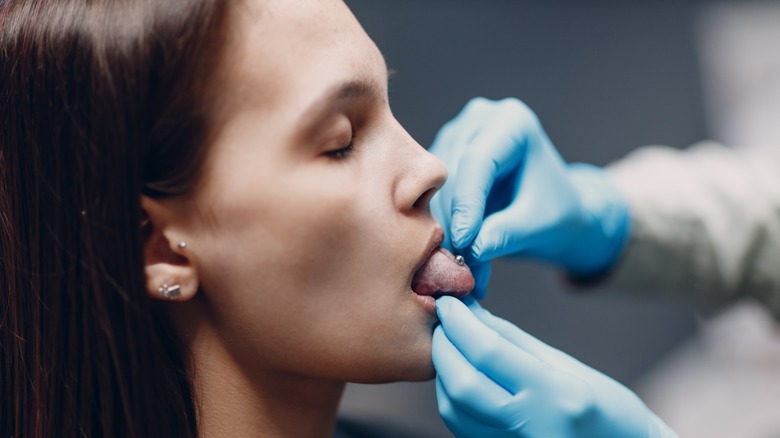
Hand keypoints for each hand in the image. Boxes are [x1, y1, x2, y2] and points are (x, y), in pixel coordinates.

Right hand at [430, 97, 629, 295]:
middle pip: (453, 173)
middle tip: (461, 267)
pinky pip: (430, 195)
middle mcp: (480, 120)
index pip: (479, 160)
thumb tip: (473, 250)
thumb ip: (507, 233)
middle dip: (455, 222)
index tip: (464, 242)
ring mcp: (457, 135)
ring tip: (460, 267)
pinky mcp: (442, 158)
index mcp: (513, 122)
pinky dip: (441, 227)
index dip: (467, 202)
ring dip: (444, 229)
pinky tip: (452, 254)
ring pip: (436, 186)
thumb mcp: (539, 225)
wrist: (553, 212)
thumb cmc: (556, 212)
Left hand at [432, 296, 677, 437]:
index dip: (459, 323)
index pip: (489, 353)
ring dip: (443, 373)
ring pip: (453, 409)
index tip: (446, 303)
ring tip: (449, 345)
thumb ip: (509, 338)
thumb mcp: (562, 363)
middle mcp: (534, 427)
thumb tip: (468, 311)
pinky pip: (461, 426)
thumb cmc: (603, 405)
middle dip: (443, 347)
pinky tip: (458, 375)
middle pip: (462, 385)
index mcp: (557, 395)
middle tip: (441, 321)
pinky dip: (451, 397)